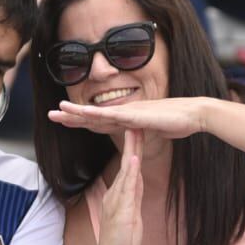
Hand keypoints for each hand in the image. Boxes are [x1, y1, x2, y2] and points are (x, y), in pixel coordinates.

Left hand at [49, 97, 206, 139]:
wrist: (193, 115)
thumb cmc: (177, 122)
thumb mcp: (153, 131)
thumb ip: (142, 132)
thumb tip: (135, 134)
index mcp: (127, 118)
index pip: (99, 121)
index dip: (81, 120)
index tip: (65, 120)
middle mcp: (125, 112)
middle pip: (93, 115)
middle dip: (71, 115)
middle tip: (51, 114)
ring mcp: (129, 112)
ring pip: (98, 113)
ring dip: (77, 112)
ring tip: (59, 109)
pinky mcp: (136, 116)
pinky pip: (112, 115)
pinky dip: (97, 114)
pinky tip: (84, 113)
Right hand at [93, 129, 143, 244]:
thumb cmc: (122, 241)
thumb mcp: (132, 213)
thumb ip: (134, 194)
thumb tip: (137, 178)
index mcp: (119, 194)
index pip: (129, 166)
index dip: (134, 147)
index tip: (139, 128)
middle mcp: (115, 194)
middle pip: (126, 163)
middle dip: (132, 140)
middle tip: (136, 117)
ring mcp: (116, 201)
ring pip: (125, 171)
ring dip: (130, 150)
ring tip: (134, 130)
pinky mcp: (120, 211)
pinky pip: (126, 189)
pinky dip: (129, 173)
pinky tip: (132, 160)